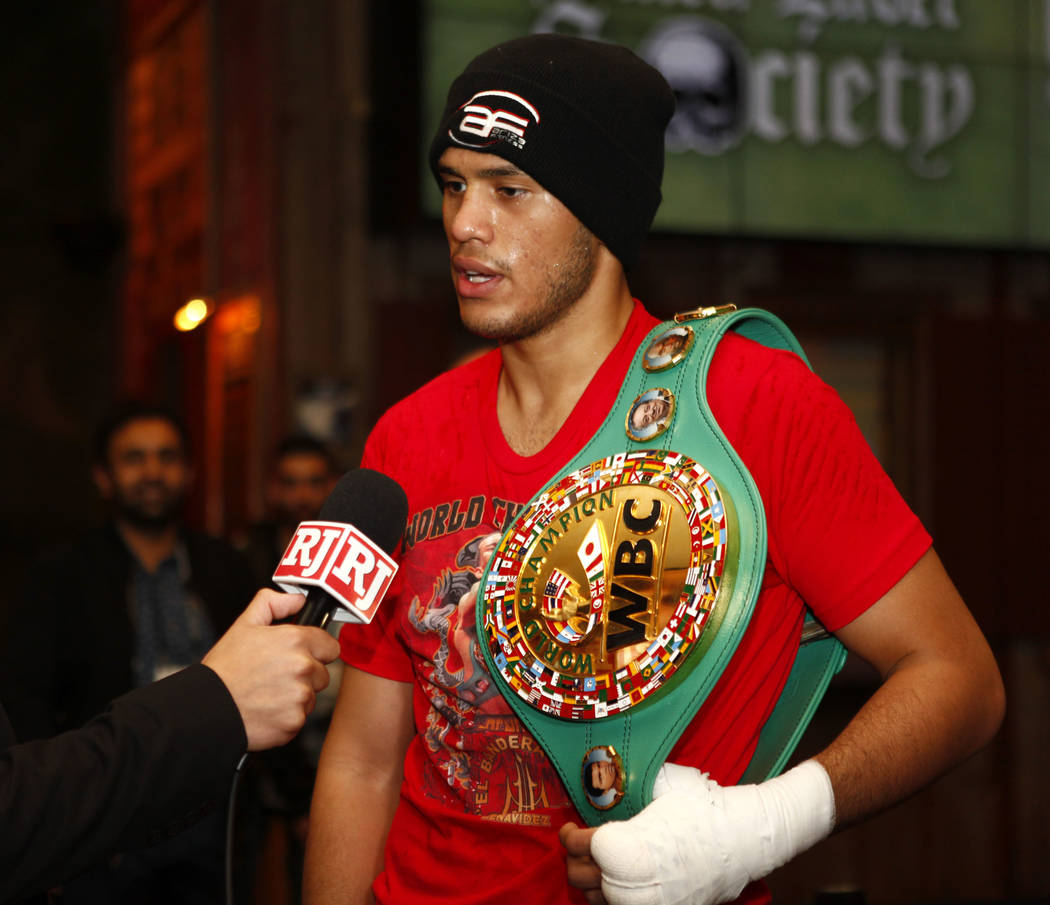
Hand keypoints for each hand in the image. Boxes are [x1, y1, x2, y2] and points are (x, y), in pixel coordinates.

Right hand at [202, 589, 341, 750]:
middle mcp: (303, 667)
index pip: (330, 646)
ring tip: (267, 694)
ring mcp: (301, 696)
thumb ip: (273, 604)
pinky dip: (286, 717)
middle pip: (322, 673)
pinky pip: (300, 718)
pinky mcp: (294, 722)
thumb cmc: (224, 667)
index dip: (316, 651)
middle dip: (306, 675)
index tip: (299, 656)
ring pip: (311, 697)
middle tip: (276, 676)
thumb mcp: (244, 625)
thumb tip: (298, 600)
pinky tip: (266, 711)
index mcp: (296, 640)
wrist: (206, 708)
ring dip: (296, 697)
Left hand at [562, 761, 834, 904]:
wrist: (741, 839)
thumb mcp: (660, 783)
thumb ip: (626, 784)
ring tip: (597, 860)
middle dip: (576, 857)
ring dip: (592, 879)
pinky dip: (611, 896)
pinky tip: (617, 878)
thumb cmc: (702, 807)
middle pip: (581, 877)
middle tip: (580, 841)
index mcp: (626, 848)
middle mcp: (631, 886)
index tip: (571, 826)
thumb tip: (600, 774)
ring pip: (597, 900)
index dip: (570, 835)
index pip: (580, 847)